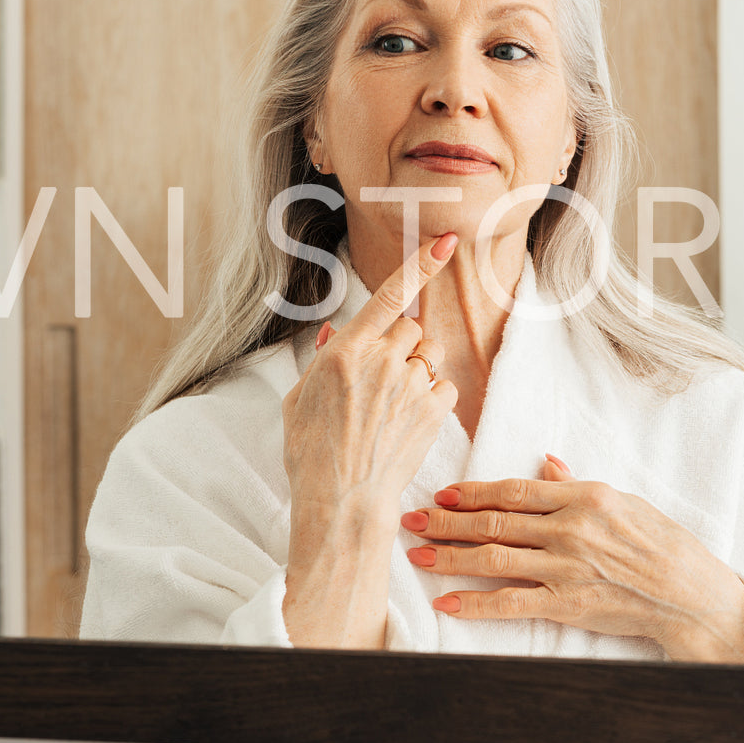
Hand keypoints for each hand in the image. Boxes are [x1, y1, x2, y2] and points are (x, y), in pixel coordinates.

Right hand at [279, 232, 459, 648]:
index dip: (420, 263)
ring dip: (416, 369)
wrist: (341, 501)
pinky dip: (431, 397)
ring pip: (429, 355)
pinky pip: (444, 385)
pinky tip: (408, 421)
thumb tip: (335, 333)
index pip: (389, 295)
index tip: (445, 241)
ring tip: (392, 405)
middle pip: (410, 328)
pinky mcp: (434, 410)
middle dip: (399, 344)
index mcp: (345, 350)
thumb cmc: (311, 453)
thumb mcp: (299, 399)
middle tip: (379, 380)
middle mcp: (383, 359)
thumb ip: (321, 359)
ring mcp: (411, 384)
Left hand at [402, 455, 743, 662]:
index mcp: (583, 497)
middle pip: (493, 521)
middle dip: (445, 521)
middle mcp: (570, 528)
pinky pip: (511, 602)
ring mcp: (566, 567)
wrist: (694, 595)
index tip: (441, 491)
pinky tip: (447, 602)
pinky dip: (475, 602)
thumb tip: (546, 464)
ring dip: (449, 556)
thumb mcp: (624, 501)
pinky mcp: (568, 604)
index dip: (471, 491)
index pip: (513, 490)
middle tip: (410, 519)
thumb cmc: (664, 545)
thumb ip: (577, 485)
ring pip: (493, 557)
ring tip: (417, 556)